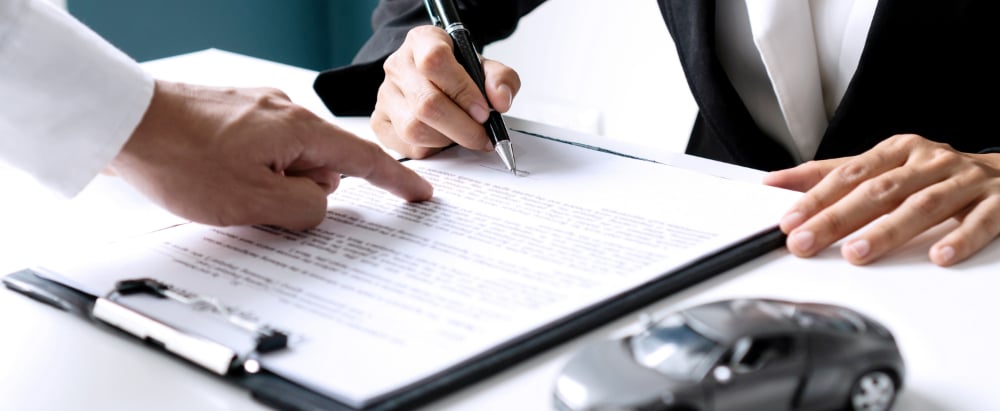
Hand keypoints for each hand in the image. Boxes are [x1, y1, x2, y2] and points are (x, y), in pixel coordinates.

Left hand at [108, 80, 432, 229]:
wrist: (121, 122)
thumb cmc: (180, 158)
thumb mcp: (253, 203)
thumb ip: (305, 209)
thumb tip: (321, 204)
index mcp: (299, 130)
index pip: (364, 159)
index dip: (396, 181)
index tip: (420, 195)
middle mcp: (284, 112)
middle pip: (320, 165)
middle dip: (303, 193)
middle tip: (261, 208)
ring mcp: (257, 110)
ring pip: (287, 161)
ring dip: (271, 185)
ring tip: (226, 192)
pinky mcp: (233, 115)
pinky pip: (261, 151)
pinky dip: (251, 172)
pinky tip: (217, 179)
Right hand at [373, 25, 520, 157]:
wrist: (435, 82)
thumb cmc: (459, 74)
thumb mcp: (485, 68)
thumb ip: (501, 79)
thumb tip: (500, 101)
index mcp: (422, 41)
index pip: (435, 61)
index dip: (463, 91)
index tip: (484, 111)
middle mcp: (398, 66)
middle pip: (426, 103)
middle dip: (463, 128)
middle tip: (483, 136)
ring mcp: (385, 95)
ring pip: (415, 129)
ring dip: (448, 141)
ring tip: (463, 135)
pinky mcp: (380, 123)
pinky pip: (407, 147)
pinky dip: (432, 151)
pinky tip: (444, 140)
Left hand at [763, 134, 999, 265]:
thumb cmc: (938, 175)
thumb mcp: (888, 166)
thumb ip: (835, 175)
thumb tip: (778, 182)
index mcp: (899, 151)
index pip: (850, 174)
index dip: (817, 197)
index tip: (789, 220)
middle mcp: (930, 162)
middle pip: (878, 191)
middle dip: (837, 217)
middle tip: (806, 241)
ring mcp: (965, 182)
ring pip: (923, 205)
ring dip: (888, 230)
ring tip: (857, 252)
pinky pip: (981, 221)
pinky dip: (960, 238)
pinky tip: (940, 256)